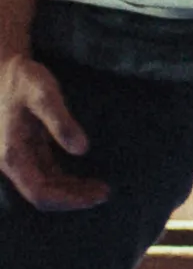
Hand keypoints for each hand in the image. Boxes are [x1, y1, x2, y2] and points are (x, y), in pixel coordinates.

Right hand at [1, 54, 104, 210]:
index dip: (69, 199)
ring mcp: (17, 156)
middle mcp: (10, 161)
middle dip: (74, 198)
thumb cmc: (22, 79)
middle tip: (106, 193)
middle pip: (42, 194)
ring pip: (44, 186)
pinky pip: (45, 175)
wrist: (1, 69)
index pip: (40, 191)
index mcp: (11, 153)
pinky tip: (85, 179)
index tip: (98, 196)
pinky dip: (65, 181)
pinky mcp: (24, 150)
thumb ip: (60, 121)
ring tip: (101, 189)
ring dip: (71, 191)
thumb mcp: (42, 93)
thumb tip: (81, 149)